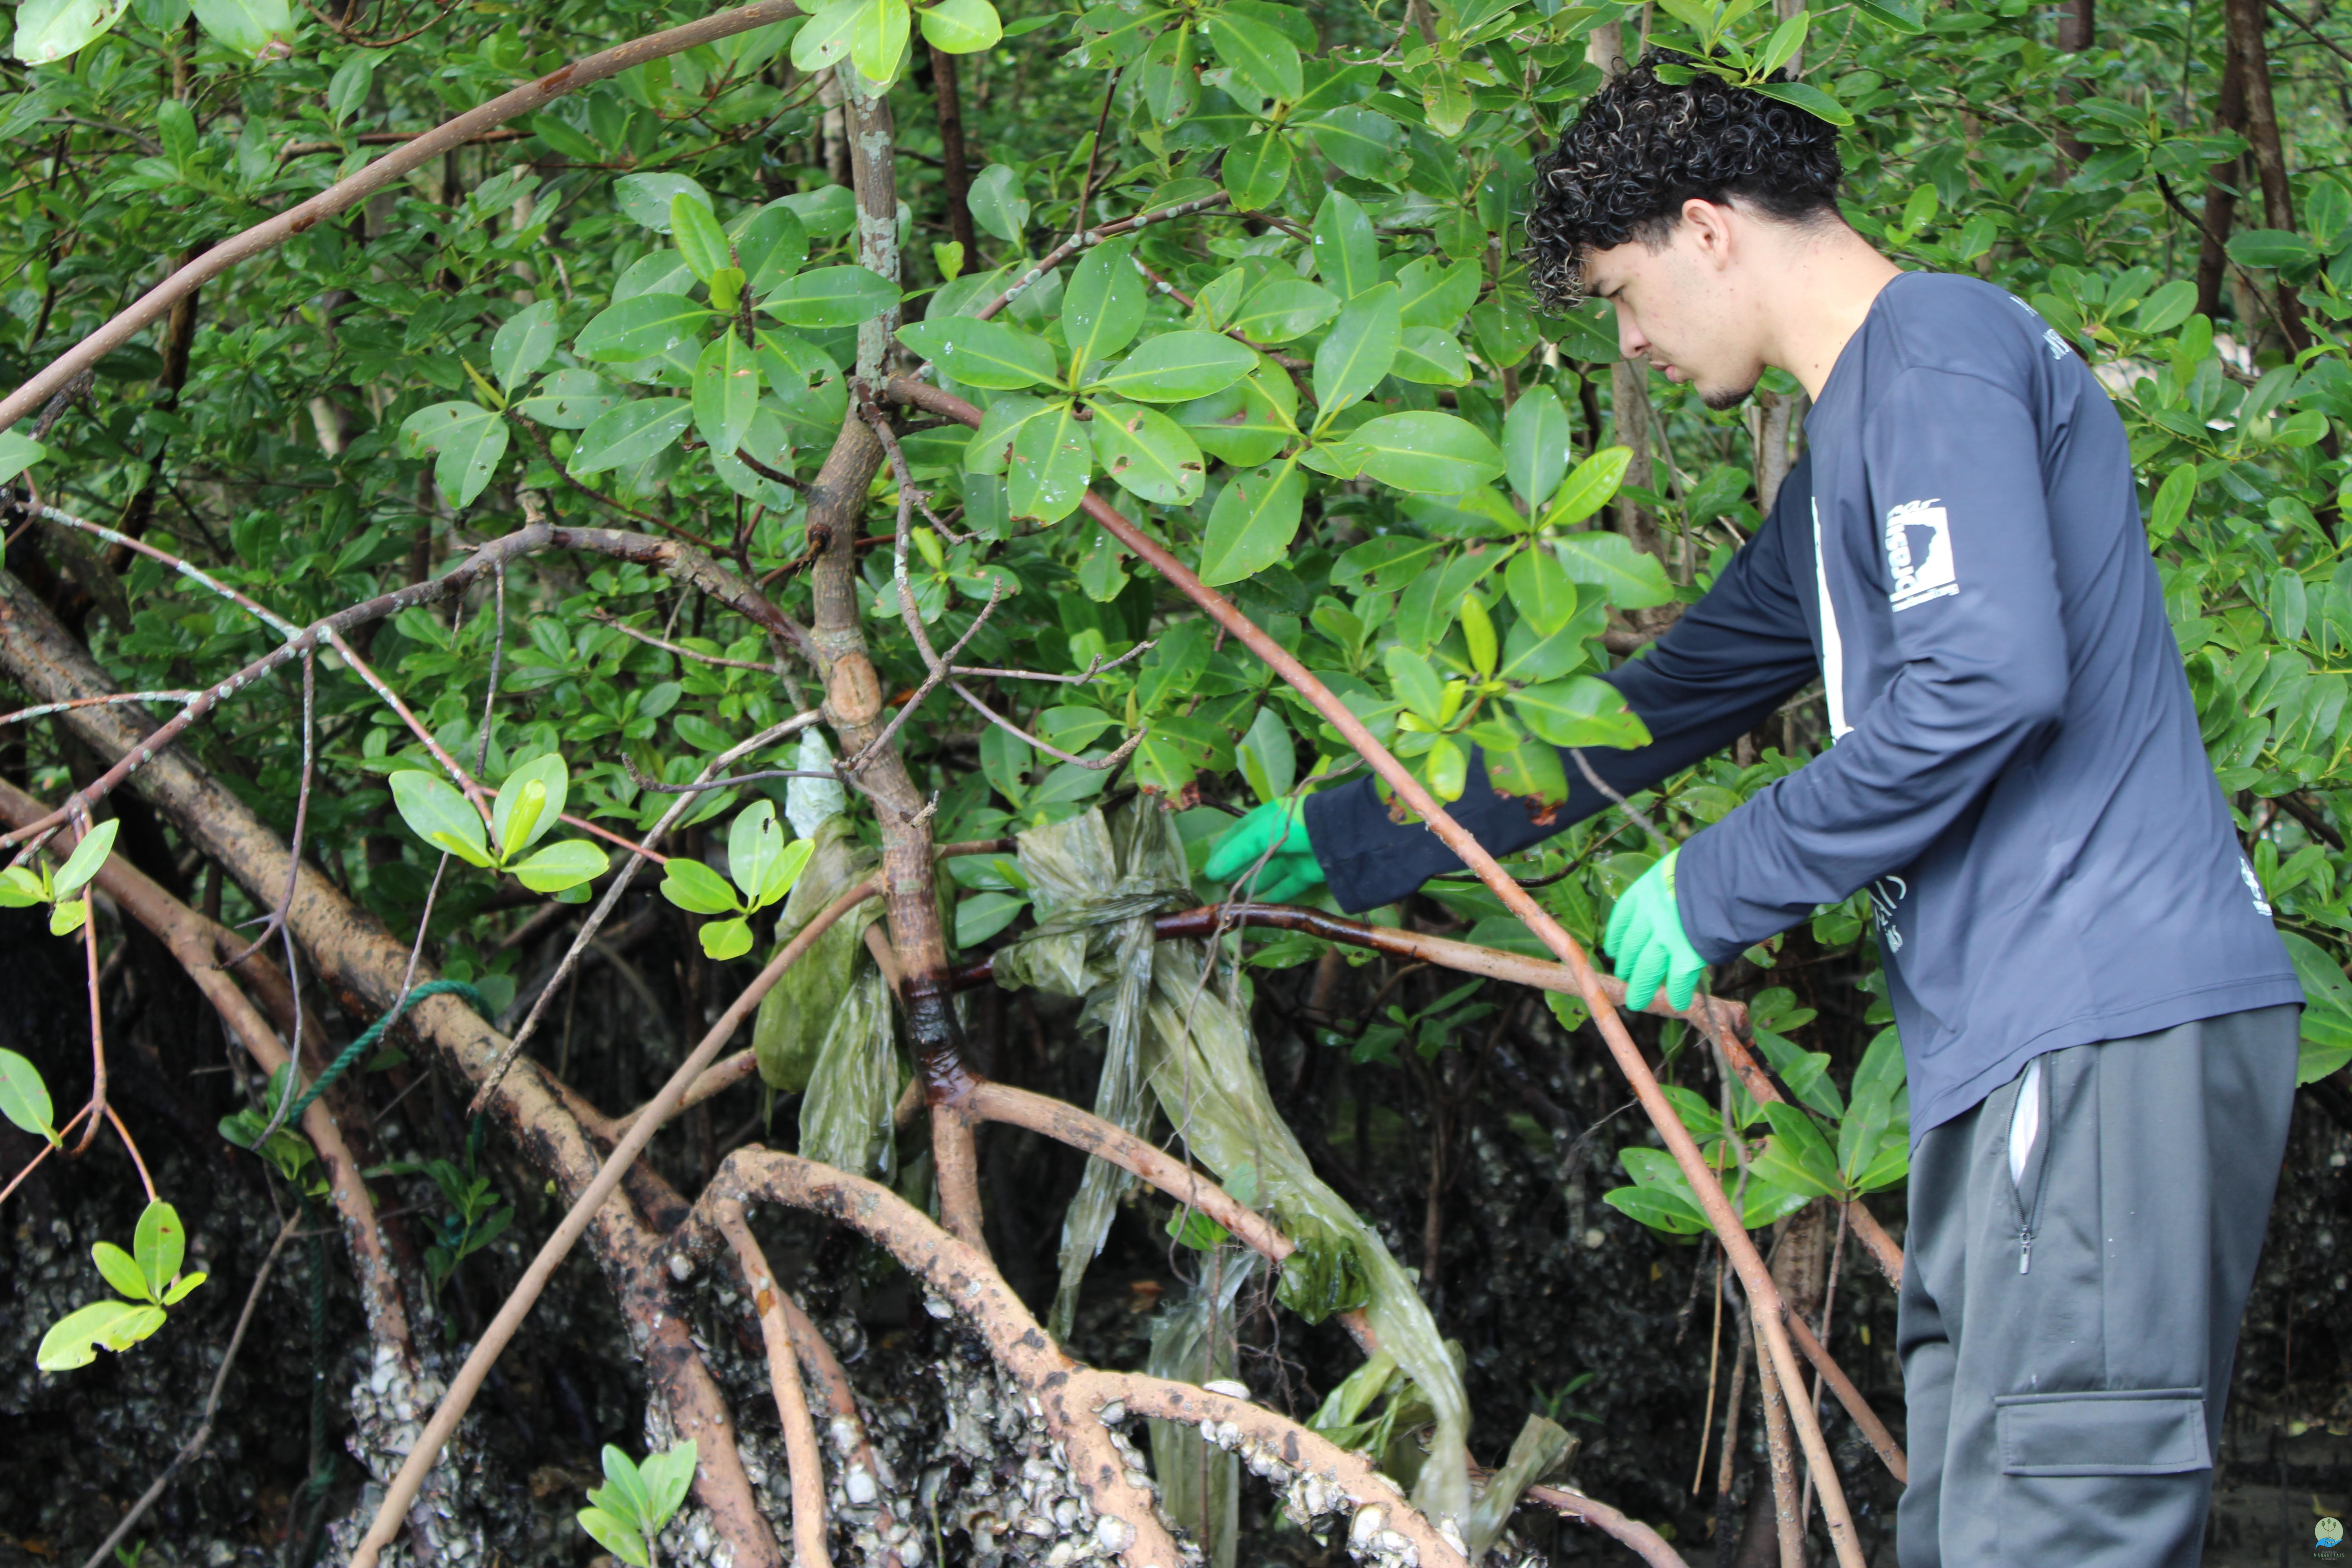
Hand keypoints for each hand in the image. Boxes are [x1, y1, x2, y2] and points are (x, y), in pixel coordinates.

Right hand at [1202, 798, 1323, 902]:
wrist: (1336, 835)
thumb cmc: (1291, 827)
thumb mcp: (1258, 835)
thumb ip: (1235, 852)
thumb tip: (1211, 872)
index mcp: (1267, 820)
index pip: (1240, 834)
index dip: (1225, 849)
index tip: (1211, 866)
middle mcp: (1280, 838)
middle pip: (1253, 856)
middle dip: (1237, 869)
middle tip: (1219, 885)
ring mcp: (1294, 856)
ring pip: (1269, 873)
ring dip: (1253, 884)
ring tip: (1235, 897)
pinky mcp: (1307, 873)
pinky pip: (1288, 887)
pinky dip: (1275, 896)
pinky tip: (1261, 905)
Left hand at [1603, 848, 1705, 1011]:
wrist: (1731, 874)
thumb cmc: (1713, 867)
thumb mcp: (1680, 870)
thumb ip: (1671, 890)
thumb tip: (1676, 905)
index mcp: (1645, 891)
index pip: (1623, 919)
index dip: (1617, 938)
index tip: (1614, 950)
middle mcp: (1650, 915)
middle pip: (1632, 948)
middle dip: (1627, 966)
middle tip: (1625, 977)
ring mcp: (1666, 937)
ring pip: (1647, 969)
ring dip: (1642, 988)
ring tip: (1638, 1000)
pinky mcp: (1687, 955)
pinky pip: (1679, 981)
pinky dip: (1678, 993)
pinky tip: (1678, 1002)